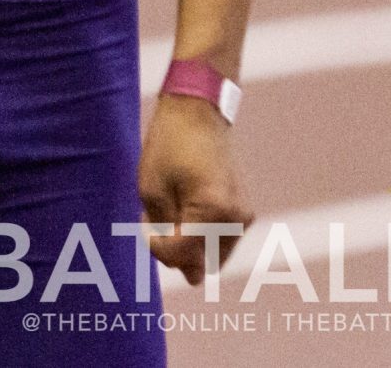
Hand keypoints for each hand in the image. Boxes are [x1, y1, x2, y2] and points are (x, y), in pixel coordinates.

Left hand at [138, 94, 252, 284]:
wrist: (199, 113)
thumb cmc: (169, 147)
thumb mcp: (152, 188)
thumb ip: (164, 232)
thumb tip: (190, 276)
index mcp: (212, 211)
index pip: (185, 256)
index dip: (158, 248)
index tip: (145, 223)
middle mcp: (236, 219)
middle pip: (203, 263)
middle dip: (176, 250)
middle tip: (157, 219)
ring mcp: (245, 217)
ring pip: (213, 255)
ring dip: (189, 243)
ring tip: (170, 208)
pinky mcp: (245, 212)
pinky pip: (221, 240)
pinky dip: (201, 234)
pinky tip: (184, 206)